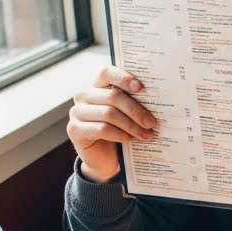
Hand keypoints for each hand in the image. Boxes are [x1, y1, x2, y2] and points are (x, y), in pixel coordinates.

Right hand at [66, 65, 157, 182]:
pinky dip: (121, 134)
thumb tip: (157, 97)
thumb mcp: (127, 113)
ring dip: (132, 125)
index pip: (106, 72)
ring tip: (147, 134)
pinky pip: (102, 129)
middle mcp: (83, 95)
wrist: (105, 158)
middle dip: (136, 110)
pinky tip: (132, 139)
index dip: (123, 78)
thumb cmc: (120, 129)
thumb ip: (134, 101)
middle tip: (152, 122)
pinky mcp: (74, 129)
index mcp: (97, 85)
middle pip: (112, 96)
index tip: (142, 88)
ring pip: (109, 114)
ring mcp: (76, 112)